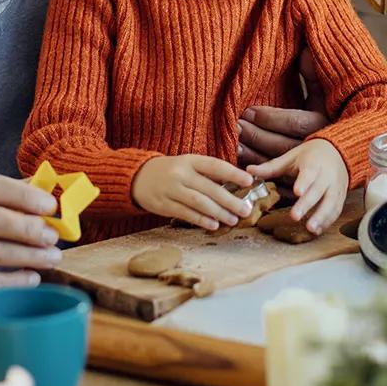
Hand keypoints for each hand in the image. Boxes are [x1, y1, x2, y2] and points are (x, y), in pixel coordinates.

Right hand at [131, 155, 254, 229]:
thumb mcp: (188, 165)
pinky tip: (214, 225)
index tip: (249, 181)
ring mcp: (171, 189)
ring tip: (233, 220)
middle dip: (230, 200)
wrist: (137, 177)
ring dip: (219, 213)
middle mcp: (181, 173)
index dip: (233, 173)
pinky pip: (185, 213)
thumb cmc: (171, 171)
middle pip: (209, 188)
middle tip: (246, 209)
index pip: (215, 166)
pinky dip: (201, 220)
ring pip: (199, 203)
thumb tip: (236, 186)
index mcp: (190, 160)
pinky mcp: (163, 204)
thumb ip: (208, 174)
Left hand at [237, 48, 330, 165]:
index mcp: (321, 126)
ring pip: (273, 161)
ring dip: (250, 151)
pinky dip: (252, 167)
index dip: (268, 118)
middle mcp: (312, 148)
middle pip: (279, 144)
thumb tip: (305, 51)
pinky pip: (270, 176)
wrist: (339, 154)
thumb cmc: (328, 118)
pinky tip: (237, 156)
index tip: (248, 110)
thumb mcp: (324, 97)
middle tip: (235, 123)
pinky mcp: (293, 180)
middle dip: (254, 134)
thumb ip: (313, 76)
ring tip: (232, 137)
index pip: (292, 122)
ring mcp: (303, 167)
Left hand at [250, 138, 347, 233]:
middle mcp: (327, 175)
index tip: (297, 192)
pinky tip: (317, 231)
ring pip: (331, 203)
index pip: (309, 173)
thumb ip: (271, 167)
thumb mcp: (291, 157)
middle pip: (318, 191)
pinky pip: (336, 210)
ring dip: (321, 217)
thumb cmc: (310, 156)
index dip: (304, 183)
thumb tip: (249, 171)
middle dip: (307, 204)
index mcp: (314, 163)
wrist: (337, 152)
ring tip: (310, 229)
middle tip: (295, 217)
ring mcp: (336, 187)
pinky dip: (328, 221)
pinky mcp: (340, 197)